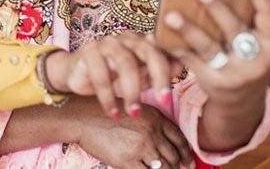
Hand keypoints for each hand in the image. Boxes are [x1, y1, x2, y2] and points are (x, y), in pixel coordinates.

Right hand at [45, 32, 178, 118]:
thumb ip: (155, 71)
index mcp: (140, 41)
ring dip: (132, 90)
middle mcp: (124, 38)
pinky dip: (108, 96)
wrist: (75, 75)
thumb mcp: (136, 77)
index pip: (161, 51)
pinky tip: (113, 113)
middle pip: (147, 51)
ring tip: (134, 113)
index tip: (173, 94)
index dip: (170, 70)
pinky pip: (101, 74)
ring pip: (125, 63)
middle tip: (164, 101)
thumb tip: (180, 65)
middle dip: (158, 76)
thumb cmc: (110, 75)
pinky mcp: (88, 52)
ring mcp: (106, 43)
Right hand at [75, 98, 193, 168]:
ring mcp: (141, 147)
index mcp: (154, 117)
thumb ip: (150, 123)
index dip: (185, 153)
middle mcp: (151, 131)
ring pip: (163, 167)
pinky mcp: (128, 161)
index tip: (187, 162)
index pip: (179, 138)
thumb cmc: (104, 111)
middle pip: (173, 155)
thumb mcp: (132, 108)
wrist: (81, 117)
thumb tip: (164, 142)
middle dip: (177, 166)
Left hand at [163, 0, 269, 103]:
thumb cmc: (246, 57)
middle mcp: (256, 60)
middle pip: (235, 31)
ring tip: (170, 14)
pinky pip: (189, 61)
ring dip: (189, 30)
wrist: (242, 102)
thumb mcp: (257, 41)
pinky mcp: (212, 82)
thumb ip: (246, 17)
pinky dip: (172, 46)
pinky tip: (156, 35)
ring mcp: (234, 74)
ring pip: (208, 48)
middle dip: (218, 10)